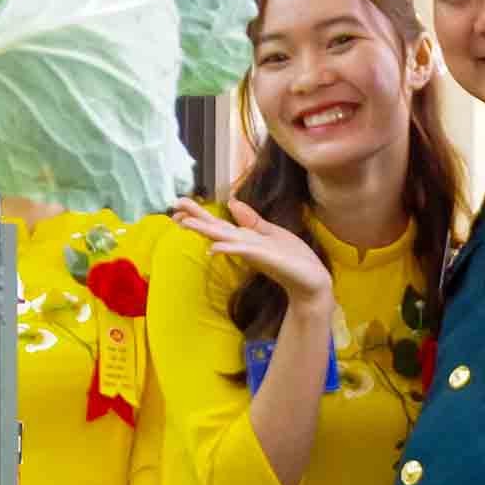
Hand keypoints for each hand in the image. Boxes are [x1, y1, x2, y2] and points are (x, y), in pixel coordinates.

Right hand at [176, 198, 335, 308]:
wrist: (312, 281)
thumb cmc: (293, 259)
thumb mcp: (272, 233)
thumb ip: (251, 220)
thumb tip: (232, 203)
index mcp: (246, 239)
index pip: (218, 225)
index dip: (199, 214)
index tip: (178, 205)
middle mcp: (245, 246)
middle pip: (216, 230)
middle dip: (195, 219)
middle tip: (173, 210)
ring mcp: (254, 253)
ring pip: (225, 240)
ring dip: (206, 232)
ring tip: (185, 224)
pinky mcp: (266, 258)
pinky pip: (245, 252)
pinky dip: (230, 249)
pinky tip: (215, 248)